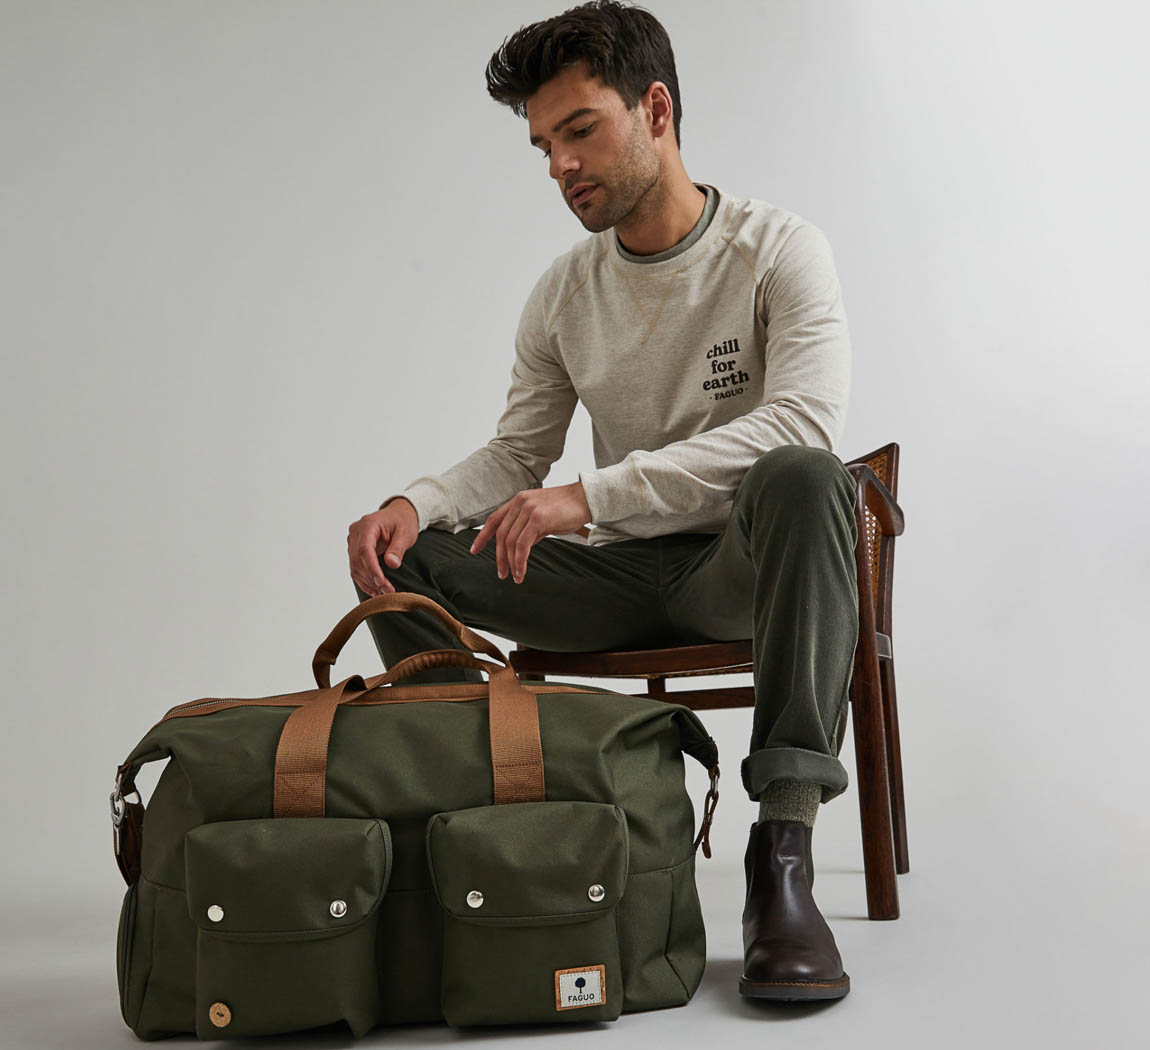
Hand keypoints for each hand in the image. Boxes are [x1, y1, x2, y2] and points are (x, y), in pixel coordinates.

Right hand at [348, 497, 419, 595]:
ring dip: (368, 582)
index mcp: (368, 524)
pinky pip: (355, 567)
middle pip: (358, 560)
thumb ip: (398, 548)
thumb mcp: (405, 533)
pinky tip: (375, 590)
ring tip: (384, 592)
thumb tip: (392, 564)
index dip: (372, 568)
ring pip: (354, 566)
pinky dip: (364, 580)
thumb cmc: (403, 522)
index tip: (381, 582)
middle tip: (388, 591)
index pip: (365, 550)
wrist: (398, 515)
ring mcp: (353, 541)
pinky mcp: (354, 549)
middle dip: (372, 578)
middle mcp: (356, 532)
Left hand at [469, 482, 590, 582]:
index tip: (474, 550)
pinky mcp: (537, 518)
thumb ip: (528, 528)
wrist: (586, 499)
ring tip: (515, 576)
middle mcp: (520, 502)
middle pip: (501, 534)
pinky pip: (523, 544)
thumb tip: (521, 547)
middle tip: (501, 573)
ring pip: (511, 541)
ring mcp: (528, 509)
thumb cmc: (568, 510)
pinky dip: (520, 561)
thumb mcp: (542, 516)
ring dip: (511, 563)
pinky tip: (521, 571)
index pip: (494, 519)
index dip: (482, 536)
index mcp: (518, 500)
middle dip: (499, 557)